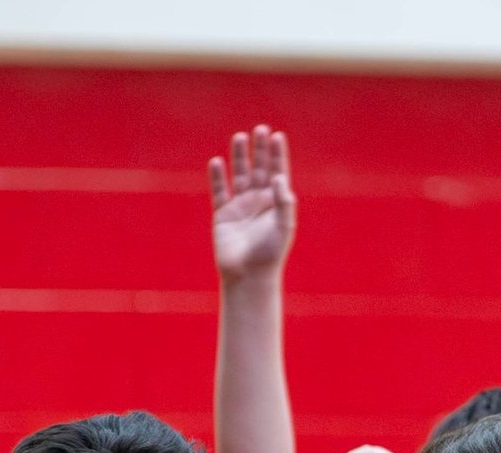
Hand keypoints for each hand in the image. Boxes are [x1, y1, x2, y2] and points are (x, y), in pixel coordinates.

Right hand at [209, 125, 297, 282]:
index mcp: (275, 203)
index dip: (277, 155)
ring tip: (240, 136)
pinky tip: (217, 161)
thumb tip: (278, 177)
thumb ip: (283, 201)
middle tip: (260, 129)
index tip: (277, 136)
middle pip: (258, 169)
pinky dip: (217, 176)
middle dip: (259, 150)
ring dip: (240, 157)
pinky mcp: (223, 214)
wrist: (248, 275)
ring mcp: (240, 207)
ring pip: (239, 175)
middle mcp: (258, 202)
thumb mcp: (283, 227)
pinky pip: (219, 191)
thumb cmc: (270, 254)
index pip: (277, 173)